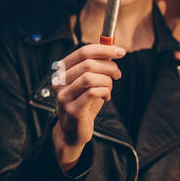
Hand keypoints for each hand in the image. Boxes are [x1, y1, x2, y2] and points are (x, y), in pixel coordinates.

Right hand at [50, 43, 124, 171]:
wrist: (73, 132)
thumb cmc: (83, 104)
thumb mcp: (89, 82)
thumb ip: (96, 66)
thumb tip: (112, 48)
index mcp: (62, 71)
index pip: (83, 52)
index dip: (104, 49)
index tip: (121, 52)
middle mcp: (59, 82)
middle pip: (88, 63)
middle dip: (109, 67)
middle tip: (117, 74)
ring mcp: (63, 96)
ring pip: (90, 77)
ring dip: (107, 81)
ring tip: (110, 88)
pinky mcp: (72, 109)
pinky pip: (93, 92)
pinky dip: (105, 92)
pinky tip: (106, 97)